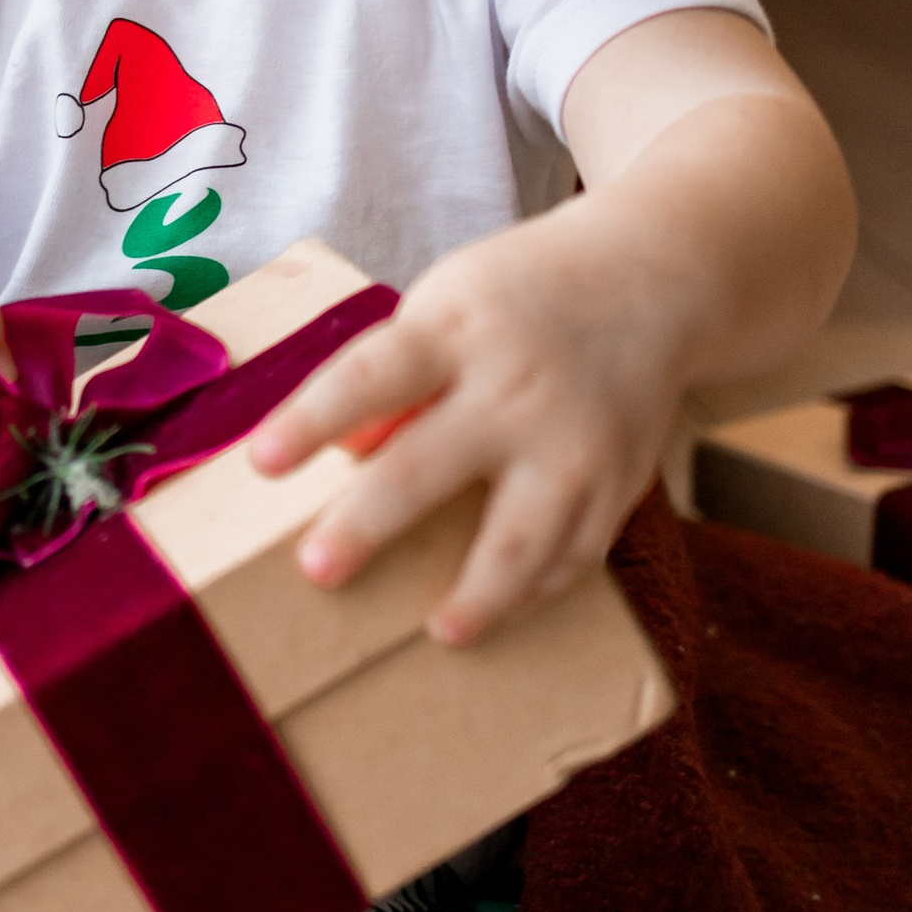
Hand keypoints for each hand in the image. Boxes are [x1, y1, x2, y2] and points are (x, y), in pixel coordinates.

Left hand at [244, 209, 681, 641]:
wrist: (649, 280)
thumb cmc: (516, 299)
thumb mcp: (445, 305)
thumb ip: (394, 379)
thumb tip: (345, 455)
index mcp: (457, 331)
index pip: (371, 376)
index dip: (312, 419)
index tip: (262, 462)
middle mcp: (517, 388)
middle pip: (430, 466)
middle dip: (370, 524)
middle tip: (318, 569)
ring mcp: (575, 442)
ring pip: (523, 537)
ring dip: (480, 594)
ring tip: (440, 630)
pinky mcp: (620, 482)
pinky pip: (574, 555)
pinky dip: (534, 590)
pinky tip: (497, 610)